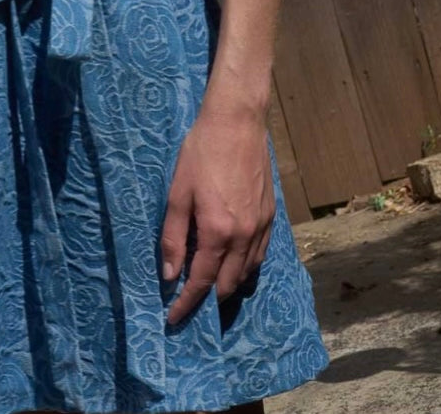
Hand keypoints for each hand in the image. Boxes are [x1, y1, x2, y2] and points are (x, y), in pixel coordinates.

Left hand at [160, 103, 273, 326]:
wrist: (237, 122)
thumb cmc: (201, 152)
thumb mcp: (177, 192)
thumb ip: (173, 236)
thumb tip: (170, 274)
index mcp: (218, 231)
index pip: (202, 281)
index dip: (186, 303)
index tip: (173, 319)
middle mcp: (244, 236)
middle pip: (227, 284)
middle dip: (208, 299)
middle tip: (188, 302)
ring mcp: (261, 226)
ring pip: (246, 272)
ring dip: (228, 285)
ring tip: (209, 287)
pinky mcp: (271, 215)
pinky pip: (259, 255)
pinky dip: (244, 267)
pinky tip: (232, 263)